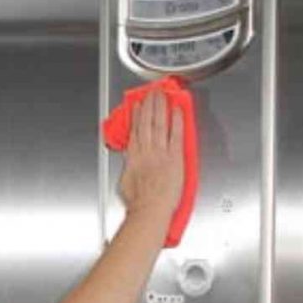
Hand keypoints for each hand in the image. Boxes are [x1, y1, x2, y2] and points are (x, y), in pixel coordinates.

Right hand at [118, 89, 183, 218]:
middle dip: (148, 106)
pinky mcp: (175, 157)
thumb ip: (129, 169)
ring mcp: (161, 153)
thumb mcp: (125, 183)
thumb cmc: (138, 203)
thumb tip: (130, 165)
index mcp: (133, 158)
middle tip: (151, 93)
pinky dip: (176, 120)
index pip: (135, 132)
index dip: (136, 116)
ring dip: (160, 108)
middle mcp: (146, 152)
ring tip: (161, 95)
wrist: (150, 209)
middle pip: (146, 123)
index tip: (137, 106)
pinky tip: (177, 110)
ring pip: (159, 124)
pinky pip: (176, 134)